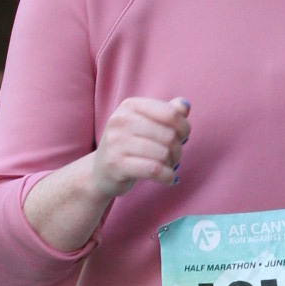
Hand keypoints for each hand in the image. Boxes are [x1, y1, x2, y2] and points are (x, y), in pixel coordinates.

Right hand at [22, 96, 189, 251]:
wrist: (100, 172)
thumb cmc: (129, 145)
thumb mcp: (146, 124)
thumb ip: (167, 113)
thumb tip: (185, 106)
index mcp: (130, 106)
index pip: (170, 113)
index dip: (184, 127)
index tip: (183, 137)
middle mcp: (120, 121)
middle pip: (169, 135)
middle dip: (178, 149)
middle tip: (174, 157)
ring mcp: (116, 142)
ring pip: (163, 153)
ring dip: (173, 164)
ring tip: (168, 167)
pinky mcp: (116, 164)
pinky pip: (154, 169)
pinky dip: (168, 176)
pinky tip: (169, 179)